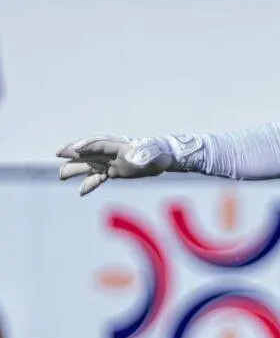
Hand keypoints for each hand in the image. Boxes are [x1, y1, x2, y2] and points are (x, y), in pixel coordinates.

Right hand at [56, 135, 178, 195]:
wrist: (162, 159)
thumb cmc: (158, 155)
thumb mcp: (153, 155)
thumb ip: (143, 155)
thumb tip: (133, 158)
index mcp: (121, 146)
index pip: (101, 144)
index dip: (87, 146)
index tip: (74, 148)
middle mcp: (112, 153)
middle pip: (89, 152)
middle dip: (74, 152)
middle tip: (58, 153)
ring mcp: (111, 161)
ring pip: (89, 164)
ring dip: (75, 168)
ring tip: (61, 175)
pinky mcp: (113, 171)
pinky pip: (97, 177)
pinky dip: (89, 184)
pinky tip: (81, 192)